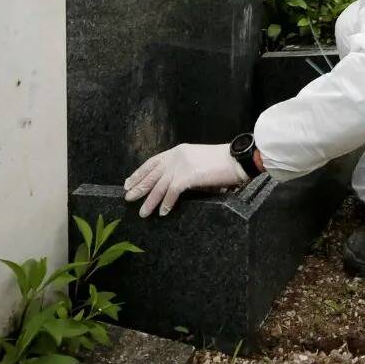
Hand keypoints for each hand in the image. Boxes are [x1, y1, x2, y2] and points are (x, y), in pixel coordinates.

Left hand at [123, 143, 245, 216]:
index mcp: (177, 151)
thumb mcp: (198, 160)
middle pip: (152, 174)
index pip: (152, 162)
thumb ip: (183, 168)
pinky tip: (163, 212)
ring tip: (143, 212)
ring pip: (159, 186)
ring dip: (150, 201)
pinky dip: (166, 203)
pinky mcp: (188, 176)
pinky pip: (172, 192)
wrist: (236, 159)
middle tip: (128, 197)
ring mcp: (181, 166)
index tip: (129, 182)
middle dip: (138, 187)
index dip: (139, 173)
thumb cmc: (221, 162)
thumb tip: (172, 185)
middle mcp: (176, 156)